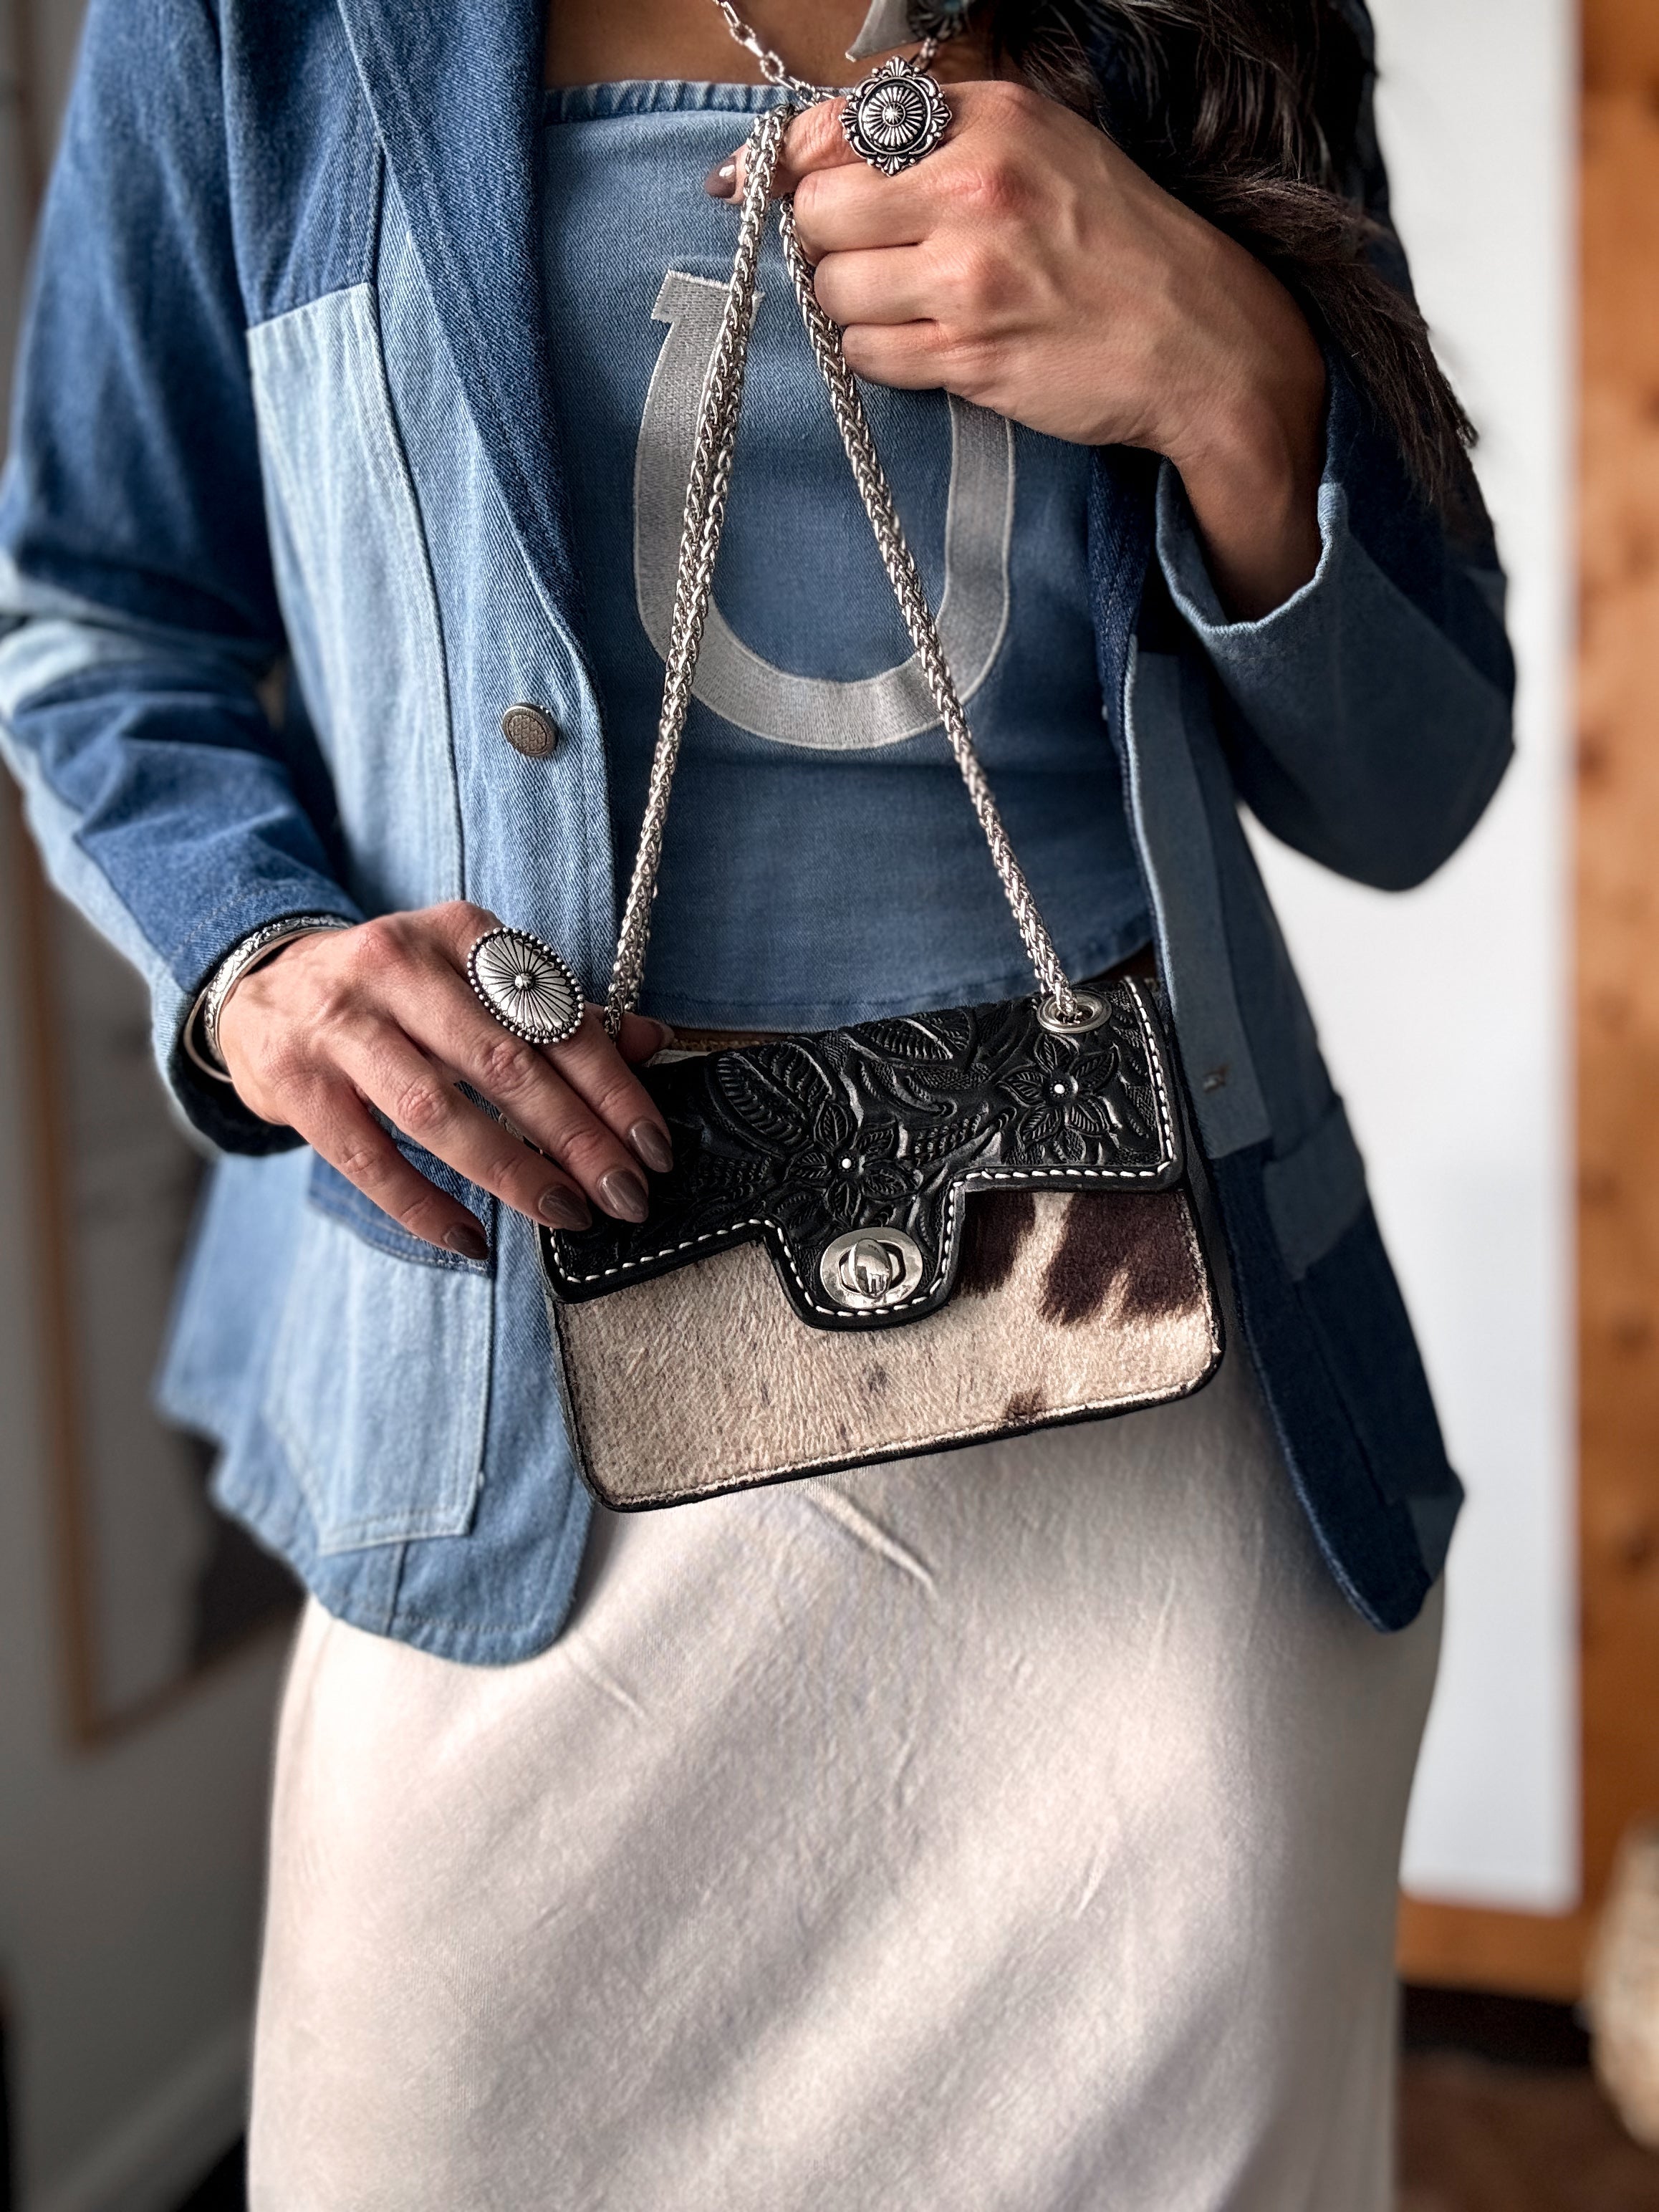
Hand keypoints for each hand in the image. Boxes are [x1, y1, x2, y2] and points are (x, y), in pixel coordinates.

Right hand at [216, 902, 673, 1260]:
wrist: (259, 991)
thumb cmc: (393, 994)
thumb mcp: (470, 977)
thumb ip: (556, 1009)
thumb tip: (652, 1040)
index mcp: (457, 932)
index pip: (552, 1015)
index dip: (611, 1087)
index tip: (652, 1145)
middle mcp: (396, 965)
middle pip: (502, 1062)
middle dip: (575, 1137)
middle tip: (623, 1194)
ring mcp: (339, 1024)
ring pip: (438, 1109)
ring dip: (512, 1171)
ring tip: (565, 1214)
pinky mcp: (296, 1082)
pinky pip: (369, 1158)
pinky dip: (423, 1207)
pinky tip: (471, 1238)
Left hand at [720, 85, 1326, 618]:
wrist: (1207, 343)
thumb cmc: (1123, 249)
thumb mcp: (1045, 149)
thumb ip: (940, 141)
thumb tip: (818, 157)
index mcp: (990, 122)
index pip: (831, 131)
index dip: (785, 169)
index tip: (766, 190)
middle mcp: (974, 188)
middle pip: (816, 213)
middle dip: (827, 244)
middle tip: (872, 260)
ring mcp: (969, 277)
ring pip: (833, 290)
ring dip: (856, 307)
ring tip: (915, 307)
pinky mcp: (968, 355)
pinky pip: (867, 355)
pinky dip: (881, 356)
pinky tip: (931, 346)